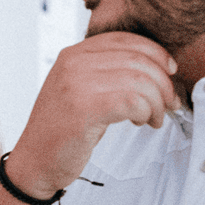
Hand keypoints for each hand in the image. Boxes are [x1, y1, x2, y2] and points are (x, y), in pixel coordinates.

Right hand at [5, 33, 177, 198]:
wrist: (34, 164)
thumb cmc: (61, 132)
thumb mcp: (79, 90)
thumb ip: (106, 73)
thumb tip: (154, 69)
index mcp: (73, 54)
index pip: (126, 40)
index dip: (156, 54)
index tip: (169, 72)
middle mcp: (73, 63)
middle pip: (138, 59)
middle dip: (163, 83)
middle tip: (169, 103)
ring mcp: (76, 84)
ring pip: (140, 81)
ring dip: (157, 102)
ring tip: (154, 117)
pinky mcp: (84, 109)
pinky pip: (132, 101)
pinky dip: (146, 112)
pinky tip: (142, 122)